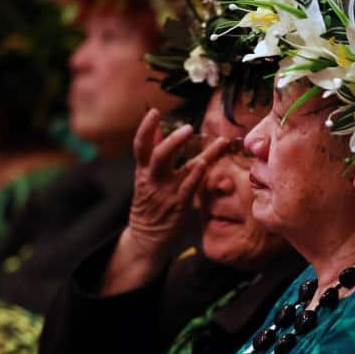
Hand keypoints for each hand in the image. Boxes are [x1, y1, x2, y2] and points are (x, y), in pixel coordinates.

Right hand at [126, 108, 227, 261]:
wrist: (146, 241)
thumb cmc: (150, 205)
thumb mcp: (146, 178)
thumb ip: (152, 153)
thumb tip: (156, 129)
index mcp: (143, 173)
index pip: (140, 146)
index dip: (145, 128)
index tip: (154, 112)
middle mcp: (153, 181)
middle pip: (158, 155)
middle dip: (173, 140)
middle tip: (188, 128)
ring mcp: (165, 194)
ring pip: (178, 170)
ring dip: (199, 156)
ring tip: (214, 142)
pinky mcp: (178, 207)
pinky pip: (188, 189)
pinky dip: (197, 176)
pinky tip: (206, 164)